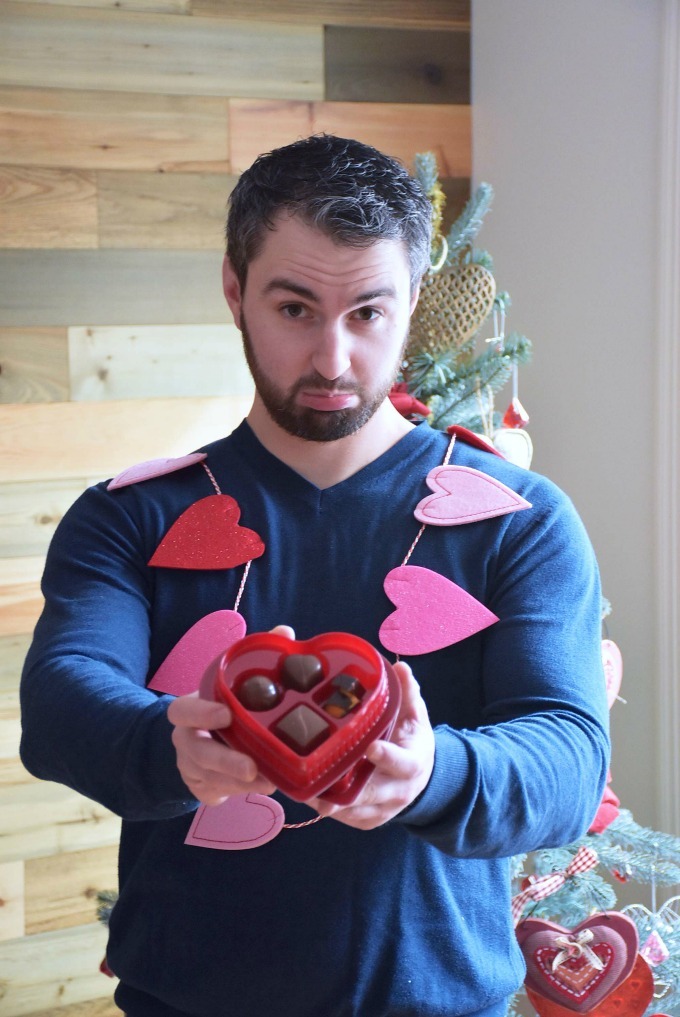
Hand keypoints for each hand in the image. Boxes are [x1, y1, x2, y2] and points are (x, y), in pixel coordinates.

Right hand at [166, 625, 294, 805]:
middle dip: (226, 762)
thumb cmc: (221, 706)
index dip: (202, 713)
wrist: (195, 741)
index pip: (183, 711)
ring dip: (241, 783)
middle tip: (253, 768)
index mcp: (190, 709)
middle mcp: (186, 740)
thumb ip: (254, 658)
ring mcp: (190, 767)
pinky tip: (264, 788)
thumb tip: (284, 632)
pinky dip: (239, 793)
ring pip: (212, 779)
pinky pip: (218, 794)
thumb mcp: (231, 682)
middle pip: (199, 753)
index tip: (226, 714)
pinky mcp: (201, 789)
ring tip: (272, 782)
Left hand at [307, 661, 434, 829]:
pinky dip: (324, 805)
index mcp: (412, 764)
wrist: (421, 778)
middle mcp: (397, 791)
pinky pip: (343, 817)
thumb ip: (408, 692)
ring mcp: (381, 810)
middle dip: (341, 784)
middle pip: (368, 792)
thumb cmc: (412, 739)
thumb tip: (399, 667)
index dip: (385, 757)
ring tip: (300, 780)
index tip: (369, 747)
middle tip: (314, 771)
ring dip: (325, 796)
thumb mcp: (416, 715)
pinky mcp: (366, 821)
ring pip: (350, 809)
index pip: (400, 763)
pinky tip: (305, 789)